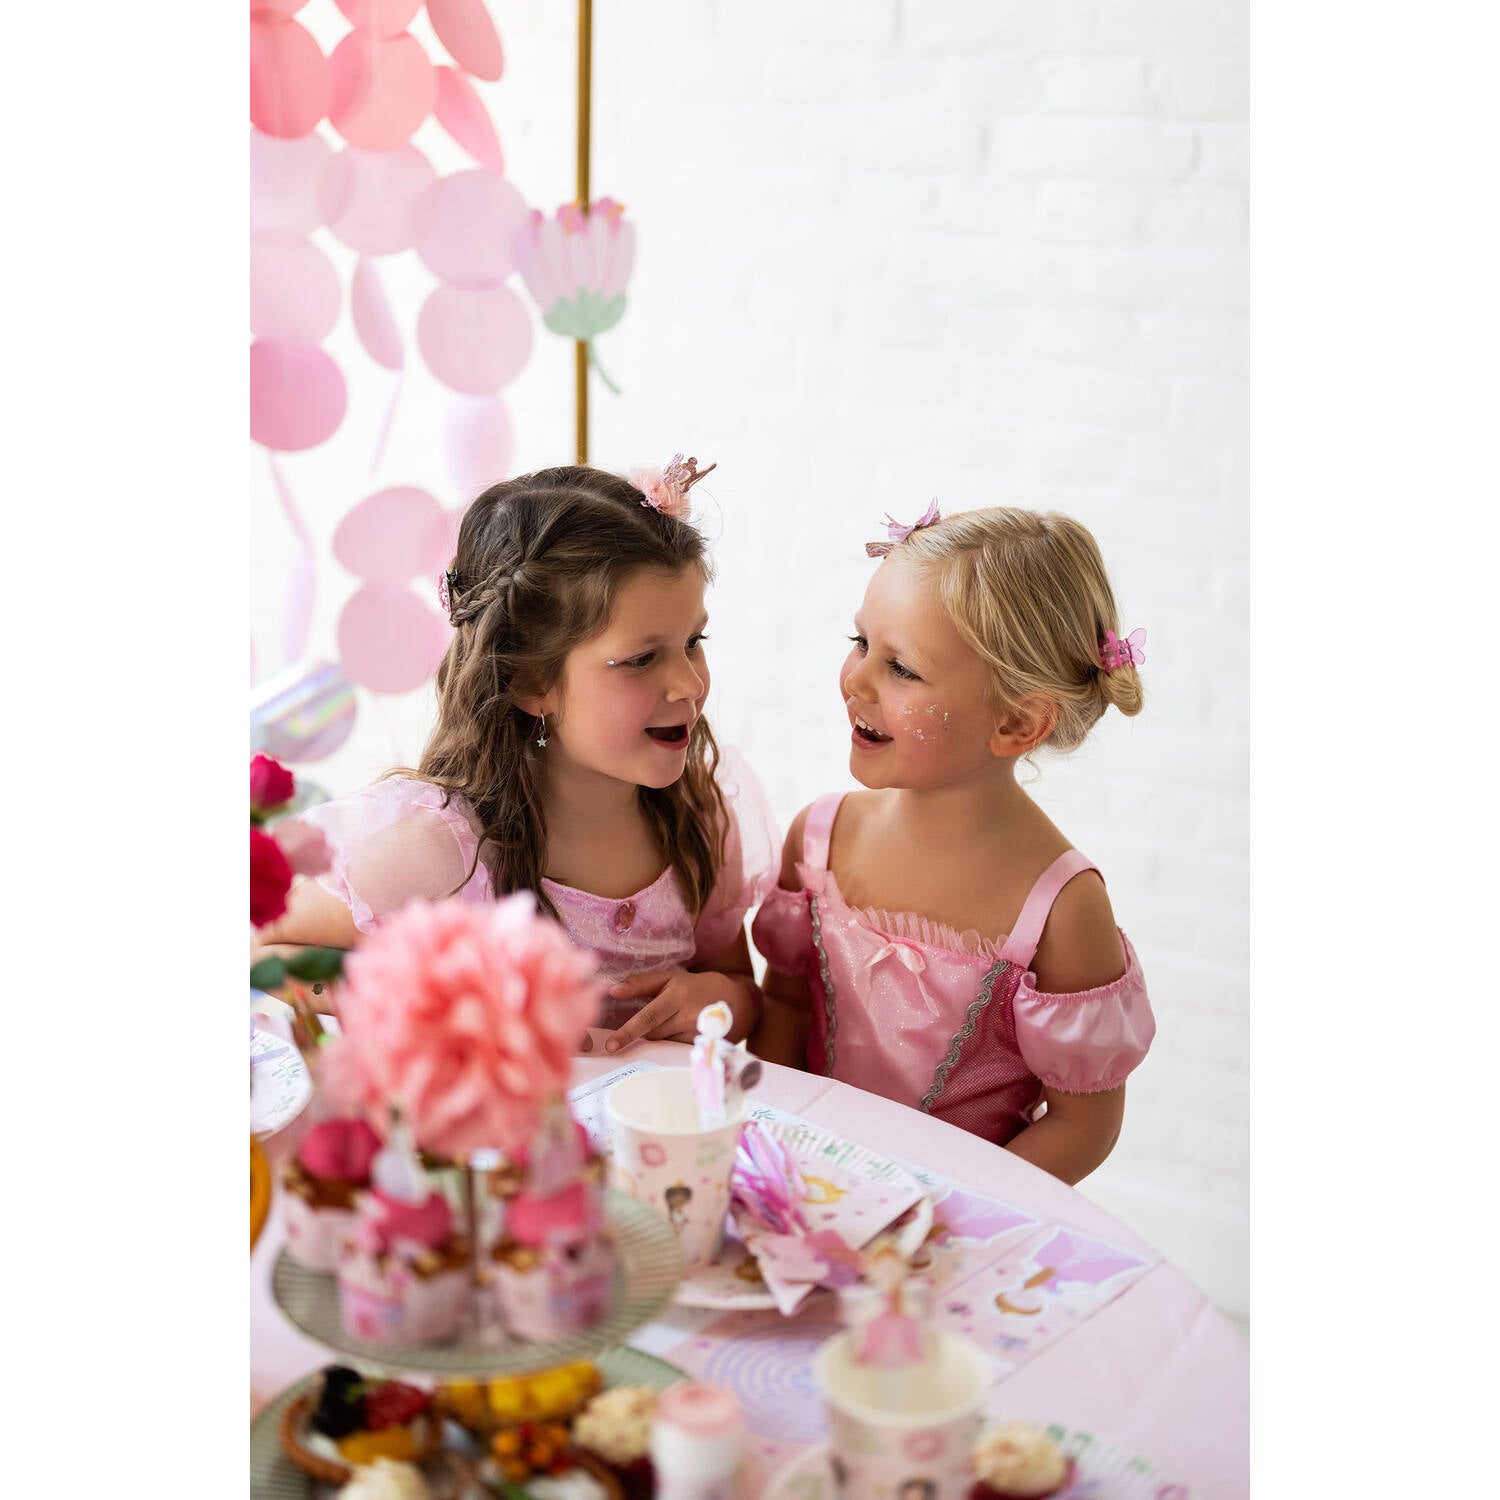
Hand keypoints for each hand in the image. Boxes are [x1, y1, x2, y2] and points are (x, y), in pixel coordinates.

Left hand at [602, 969, 751, 1053]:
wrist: (737, 1001)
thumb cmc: (696, 987)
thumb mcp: (670, 978)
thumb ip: (640, 983)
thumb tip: (612, 991)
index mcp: (677, 996)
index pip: (648, 1017)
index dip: (628, 1032)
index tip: (611, 1045)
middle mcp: (688, 1017)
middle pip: (653, 1034)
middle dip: (642, 1034)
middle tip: (646, 1027)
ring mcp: (697, 1035)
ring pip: (664, 1045)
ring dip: (659, 1039)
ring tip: (672, 1026)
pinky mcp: (702, 1048)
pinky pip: (676, 1052)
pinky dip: (671, 1046)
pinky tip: (679, 1037)